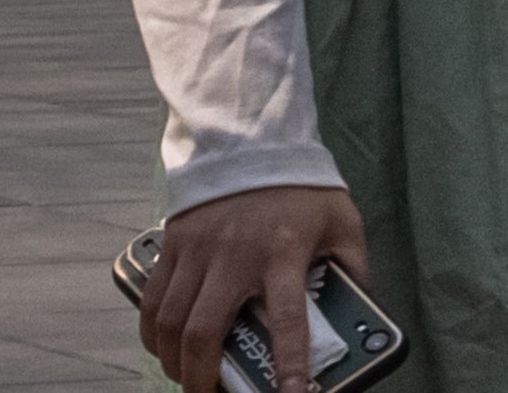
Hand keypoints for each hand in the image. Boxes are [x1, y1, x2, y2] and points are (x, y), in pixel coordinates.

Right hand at [142, 184, 360, 392]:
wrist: (254, 139)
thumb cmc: (303, 188)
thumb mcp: (341, 223)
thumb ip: (349, 267)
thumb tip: (355, 312)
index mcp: (284, 250)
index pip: (288, 317)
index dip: (289, 361)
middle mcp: (235, 253)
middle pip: (205, 331)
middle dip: (201, 377)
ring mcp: (199, 249)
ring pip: (171, 321)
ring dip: (173, 360)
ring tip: (186, 377)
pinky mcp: (174, 242)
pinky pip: (153, 298)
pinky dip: (152, 332)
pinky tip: (163, 347)